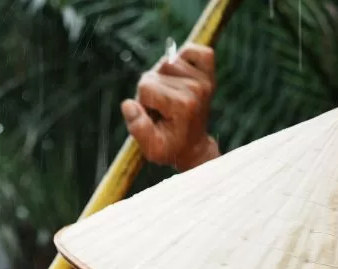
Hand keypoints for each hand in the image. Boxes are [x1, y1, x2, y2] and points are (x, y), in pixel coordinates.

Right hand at [122, 43, 219, 170]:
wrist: (192, 148)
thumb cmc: (169, 148)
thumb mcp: (151, 148)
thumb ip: (138, 128)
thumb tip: (128, 104)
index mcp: (182, 105)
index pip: (146, 86)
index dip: (142, 101)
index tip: (151, 116)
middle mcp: (195, 89)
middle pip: (155, 73)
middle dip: (150, 90)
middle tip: (159, 109)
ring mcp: (204, 80)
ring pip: (167, 61)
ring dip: (162, 76)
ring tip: (167, 96)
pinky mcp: (209, 73)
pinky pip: (194, 50)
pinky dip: (184, 56)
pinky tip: (179, 74)